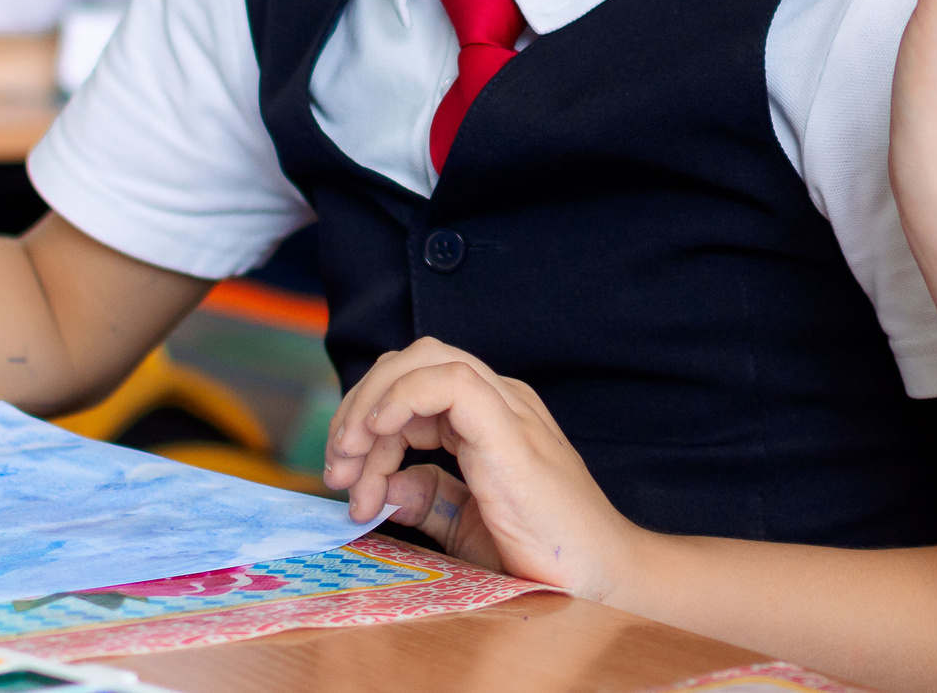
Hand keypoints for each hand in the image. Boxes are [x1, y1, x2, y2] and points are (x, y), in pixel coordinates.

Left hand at [322, 337, 641, 599]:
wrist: (601, 578)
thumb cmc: (545, 555)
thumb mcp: (465, 524)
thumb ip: (429, 498)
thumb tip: (386, 487)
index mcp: (488, 418)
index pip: (412, 386)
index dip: (365, 423)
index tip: (345, 483)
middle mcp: (499, 401)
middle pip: (411, 362)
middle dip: (358, 407)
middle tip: (336, 470)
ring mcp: (507, 410)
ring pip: (425, 358)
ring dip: (371, 404)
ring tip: (351, 465)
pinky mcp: (510, 432)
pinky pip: (449, 383)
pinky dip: (402, 399)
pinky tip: (380, 439)